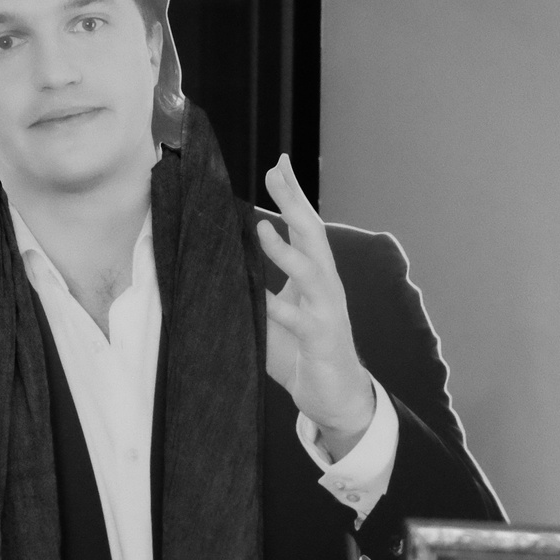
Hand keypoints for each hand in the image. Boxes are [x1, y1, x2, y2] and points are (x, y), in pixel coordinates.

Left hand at [257, 155, 374, 459]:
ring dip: (285, 250)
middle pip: (313, 235)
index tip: (278, 163)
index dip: (294, 194)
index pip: (306, 226)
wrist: (337, 396)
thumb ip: (259, 287)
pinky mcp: (321, 339)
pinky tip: (260, 295)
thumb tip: (223, 262)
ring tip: (261, 227)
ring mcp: (326, 311)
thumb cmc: (304, 352)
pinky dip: (278, 306)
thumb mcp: (279, 312)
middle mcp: (326, 286)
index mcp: (316, 275)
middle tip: (275, 172)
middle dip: (295, 203)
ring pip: (310, 271)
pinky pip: (298, 320)